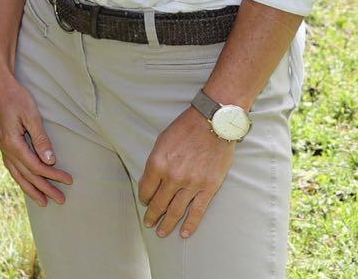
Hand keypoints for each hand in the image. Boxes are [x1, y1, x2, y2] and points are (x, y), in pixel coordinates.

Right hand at [0, 66, 72, 205]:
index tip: (69, 180)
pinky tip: (25, 181)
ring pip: (17, 173)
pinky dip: (20, 177)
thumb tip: (49, 161)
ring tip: (42, 201)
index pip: (36, 166)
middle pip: (27, 174)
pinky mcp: (2, 142)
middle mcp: (5, 148)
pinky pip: (12, 166)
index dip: (53, 175)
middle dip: (44, 188)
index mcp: (12, 143)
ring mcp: (2, 146)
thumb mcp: (31, 115)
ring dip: (30, 188)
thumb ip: (40, 139)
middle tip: (60, 200)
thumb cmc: (16, 96)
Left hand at [138, 105, 235, 238]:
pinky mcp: (209, 188)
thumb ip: (155, 163)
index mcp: (157, 164)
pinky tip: (183, 233)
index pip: (146, 189)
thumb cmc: (185, 129)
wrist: (213, 124)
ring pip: (176, 210)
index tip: (145, 202)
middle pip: (159, 203)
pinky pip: (197, 211)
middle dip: (152, 215)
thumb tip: (151, 181)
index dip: (144, 198)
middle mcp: (172, 177)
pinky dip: (190, 224)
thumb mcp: (161, 142)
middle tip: (149, 223)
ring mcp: (191, 184)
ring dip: (167, 223)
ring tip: (162, 232)